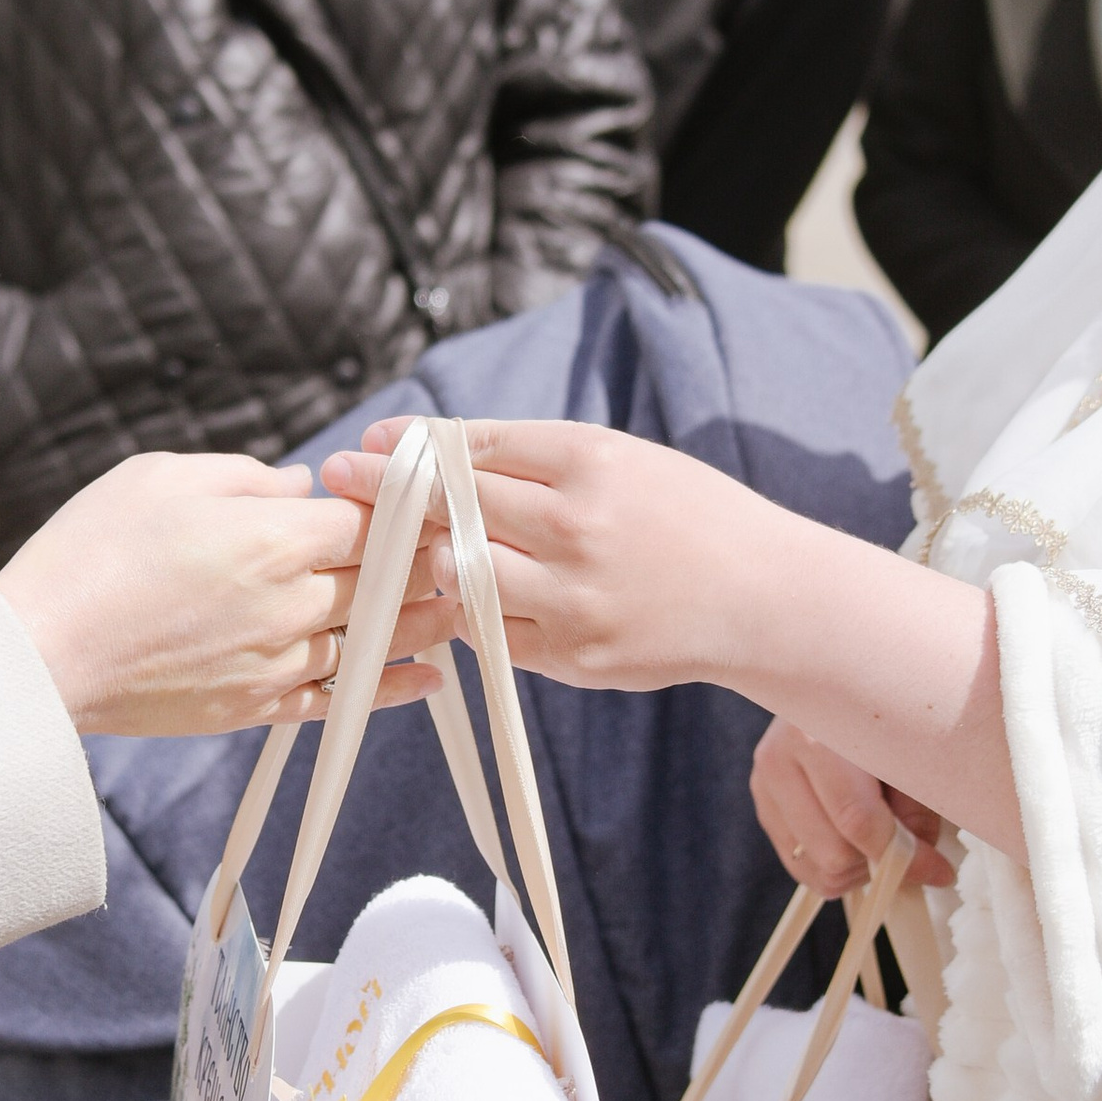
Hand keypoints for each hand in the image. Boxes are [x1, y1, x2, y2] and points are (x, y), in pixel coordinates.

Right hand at [0, 451, 454, 736]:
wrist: (42, 655)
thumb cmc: (92, 551)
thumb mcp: (163, 476)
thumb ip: (247, 476)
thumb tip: (301, 486)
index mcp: (274, 535)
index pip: (374, 516)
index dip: (404, 502)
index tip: (428, 494)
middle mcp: (291, 601)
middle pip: (389, 577)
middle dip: (431, 558)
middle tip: (468, 546)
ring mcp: (278, 660)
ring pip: (380, 638)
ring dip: (428, 620)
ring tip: (466, 605)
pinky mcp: (258, 706)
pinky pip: (346, 699)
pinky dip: (395, 687)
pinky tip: (430, 677)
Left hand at [321, 416, 1023, 859]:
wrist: (764, 597)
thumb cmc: (685, 515)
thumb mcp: (619, 460)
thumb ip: (531, 458)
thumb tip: (430, 447)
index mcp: (590, 463)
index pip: (473, 448)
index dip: (410, 446)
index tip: (365, 443)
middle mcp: (577, 528)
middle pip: (451, 508)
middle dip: (386, 494)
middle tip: (337, 481)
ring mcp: (574, 599)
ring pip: (458, 576)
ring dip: (419, 560)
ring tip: (390, 548)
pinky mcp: (574, 657)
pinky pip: (490, 634)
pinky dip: (465, 613)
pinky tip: (451, 598)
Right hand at [751, 719, 952, 891]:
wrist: (834, 683)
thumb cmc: (883, 714)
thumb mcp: (912, 751)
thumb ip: (916, 808)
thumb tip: (922, 861)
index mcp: (816, 734)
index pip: (857, 818)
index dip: (904, 855)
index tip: (939, 870)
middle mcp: (779, 759)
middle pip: (834, 853)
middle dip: (880, 860)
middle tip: (909, 842)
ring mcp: (763, 785)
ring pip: (817, 868)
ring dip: (858, 867)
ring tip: (880, 836)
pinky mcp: (763, 806)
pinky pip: (801, 867)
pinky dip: (835, 868)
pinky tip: (855, 839)